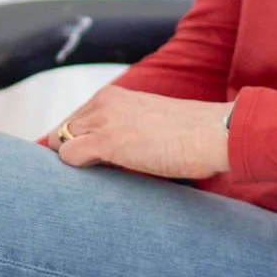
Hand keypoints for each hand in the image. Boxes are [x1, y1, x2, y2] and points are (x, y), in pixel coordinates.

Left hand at [52, 86, 233, 179]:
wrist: (215, 133)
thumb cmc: (191, 136)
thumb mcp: (149, 124)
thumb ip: (124, 131)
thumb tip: (103, 157)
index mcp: (113, 96)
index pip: (73, 121)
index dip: (76, 144)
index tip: (87, 165)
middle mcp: (104, 102)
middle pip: (61, 132)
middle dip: (70, 154)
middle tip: (92, 177)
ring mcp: (104, 120)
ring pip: (61, 143)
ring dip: (73, 163)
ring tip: (97, 180)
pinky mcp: (108, 141)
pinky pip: (69, 156)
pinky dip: (76, 170)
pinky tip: (99, 179)